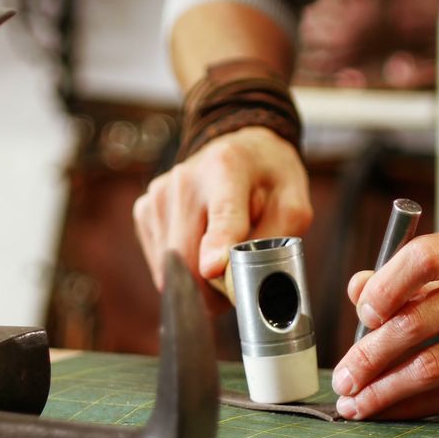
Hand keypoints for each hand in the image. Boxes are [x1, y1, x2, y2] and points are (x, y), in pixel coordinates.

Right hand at [133, 126, 311, 310]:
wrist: (239, 150)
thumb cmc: (269, 179)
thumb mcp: (293, 205)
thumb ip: (275, 242)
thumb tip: (243, 283)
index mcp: (228, 169)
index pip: (222, 214)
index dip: (217, 245)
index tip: (213, 269)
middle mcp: (186, 180)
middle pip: (188, 255)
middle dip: (211, 287)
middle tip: (234, 284)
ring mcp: (160, 195)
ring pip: (171, 267)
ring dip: (197, 278)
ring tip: (220, 252)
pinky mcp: (145, 210)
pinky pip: (161, 261)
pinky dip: (182, 267)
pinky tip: (199, 244)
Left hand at [331, 227, 438, 419]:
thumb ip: (414, 278)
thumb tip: (357, 288)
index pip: (424, 256)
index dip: (384, 286)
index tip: (362, 313)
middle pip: (418, 319)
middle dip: (369, 354)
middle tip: (343, 376)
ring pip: (432, 365)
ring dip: (384, 388)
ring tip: (356, 401)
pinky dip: (412, 406)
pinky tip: (388, 410)